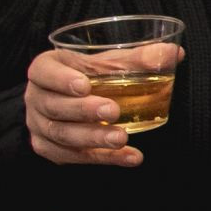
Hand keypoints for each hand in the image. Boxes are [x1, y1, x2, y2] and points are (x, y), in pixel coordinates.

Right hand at [23, 44, 182, 167]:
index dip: (60, 79)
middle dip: (84, 110)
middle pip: (54, 106)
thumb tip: (174, 53)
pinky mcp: (49, 148)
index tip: (84, 84)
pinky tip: (130, 156)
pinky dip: (104, 158)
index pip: (43, 72)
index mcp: (45, 69)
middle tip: (113, 111)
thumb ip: (137, 59)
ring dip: (94, 138)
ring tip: (122, 138)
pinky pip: (73, 156)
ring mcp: (39, 125)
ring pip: (62, 135)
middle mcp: (36, 97)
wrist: (74, 100)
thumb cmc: (91, 74)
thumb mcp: (110, 62)